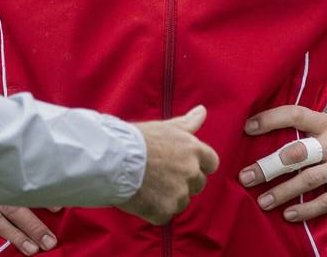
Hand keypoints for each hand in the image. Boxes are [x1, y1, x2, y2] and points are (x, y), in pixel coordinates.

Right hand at [118, 105, 219, 224]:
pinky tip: (142, 198)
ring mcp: (179, 193)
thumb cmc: (139, 140)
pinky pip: (165, 215)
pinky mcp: (165, 211)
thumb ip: (188, 123)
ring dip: (170, 198)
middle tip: (162, 175)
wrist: (115, 160)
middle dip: (184, 182)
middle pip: (198, 184)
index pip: (212, 163)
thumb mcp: (166, 127)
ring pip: (182, 201)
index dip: (200, 165)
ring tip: (150, 186)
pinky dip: (155, 211)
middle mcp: (191, 172)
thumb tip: (202, 111)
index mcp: (194, 150)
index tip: (185, 165)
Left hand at [238, 105, 326, 221]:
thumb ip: (310, 133)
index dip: (272, 118)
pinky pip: (326, 200)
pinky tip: (289, 215)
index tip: (248, 126)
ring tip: (263, 201)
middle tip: (246, 176)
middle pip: (297, 152)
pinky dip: (306, 209)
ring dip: (283, 191)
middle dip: (269, 165)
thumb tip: (271, 139)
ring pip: (309, 179)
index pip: (296, 114)